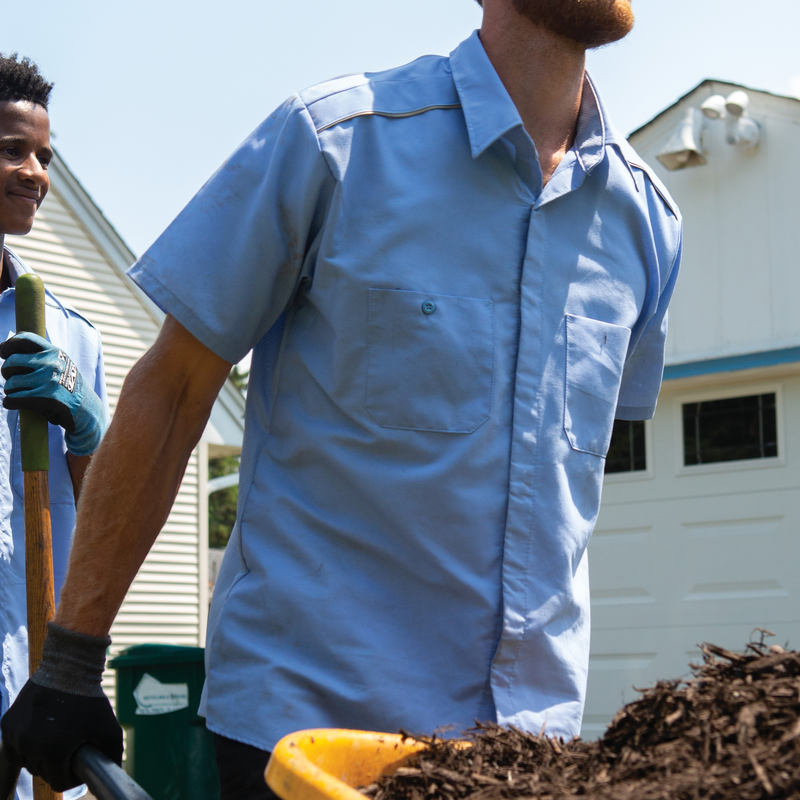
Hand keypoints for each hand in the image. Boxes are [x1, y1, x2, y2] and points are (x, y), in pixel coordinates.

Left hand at [0, 332, 106, 455]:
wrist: (88, 411)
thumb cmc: (69, 388)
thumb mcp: (61, 365)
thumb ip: (40, 356)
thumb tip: (4, 348)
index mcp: (55, 352)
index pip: (24, 339)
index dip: (8, 345)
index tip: (4, 353)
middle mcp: (52, 364)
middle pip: (11, 362)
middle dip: (7, 373)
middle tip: (14, 380)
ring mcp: (49, 381)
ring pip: (10, 384)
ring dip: (11, 391)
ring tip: (20, 394)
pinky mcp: (45, 400)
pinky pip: (13, 399)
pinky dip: (10, 403)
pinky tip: (14, 403)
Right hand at [0, 623, 121, 790]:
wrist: (68, 666)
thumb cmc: (90, 699)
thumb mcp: (109, 728)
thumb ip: (112, 756)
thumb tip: (109, 776)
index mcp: (52, 751)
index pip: (59, 782)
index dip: (73, 775)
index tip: (81, 759)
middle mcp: (28, 745)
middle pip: (43, 772)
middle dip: (59, 763)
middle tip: (72, 743)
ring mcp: (14, 734)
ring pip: (27, 761)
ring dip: (41, 755)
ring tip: (58, 736)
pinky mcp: (7, 723)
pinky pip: (15, 747)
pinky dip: (27, 744)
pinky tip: (42, 732)